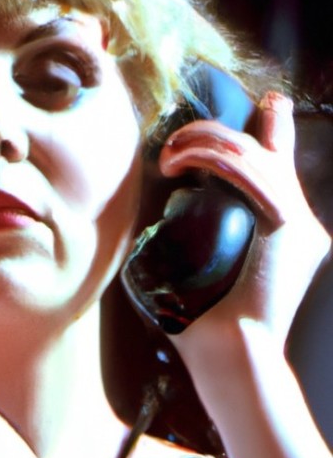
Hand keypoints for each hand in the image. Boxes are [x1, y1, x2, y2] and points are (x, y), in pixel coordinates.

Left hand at [157, 92, 329, 347]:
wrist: (230, 356)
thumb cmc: (202, 323)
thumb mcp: (194, 269)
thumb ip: (191, 238)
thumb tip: (155, 213)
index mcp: (282, 230)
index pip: (278, 165)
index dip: (275, 127)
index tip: (267, 101)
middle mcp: (299, 222)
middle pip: (263, 152)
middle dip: (215, 134)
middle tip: (173, 145)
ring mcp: (301, 225)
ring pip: (254, 156)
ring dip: (205, 144)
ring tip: (168, 157)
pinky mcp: (294, 230)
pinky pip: (254, 176)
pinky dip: (217, 161)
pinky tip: (186, 163)